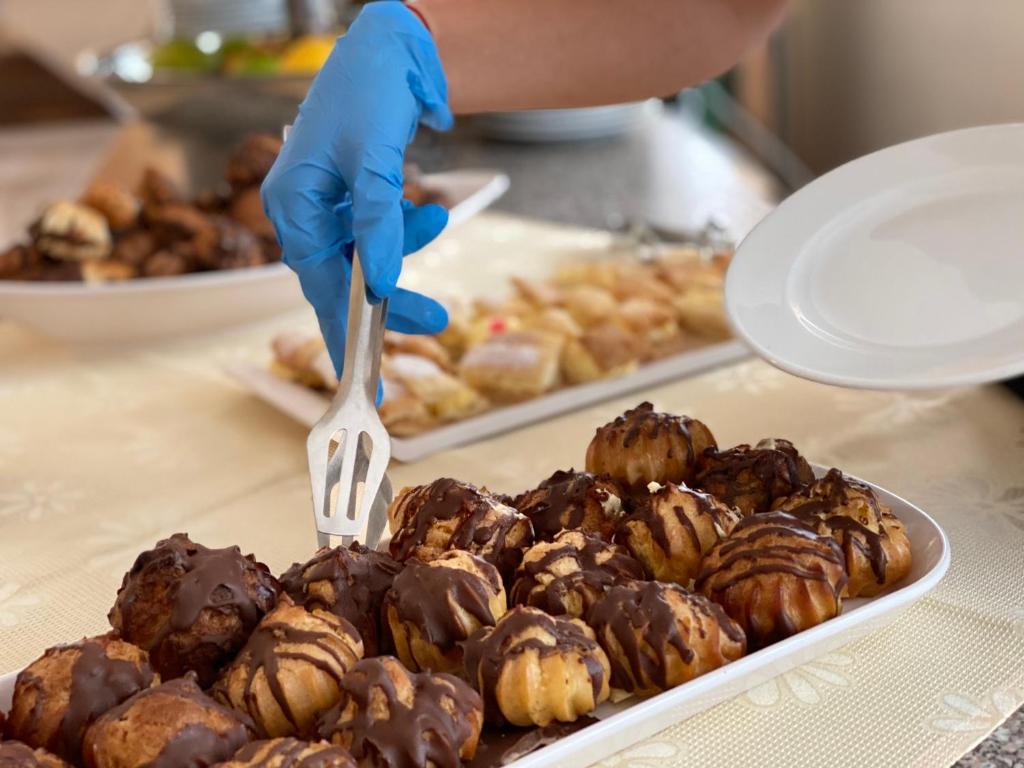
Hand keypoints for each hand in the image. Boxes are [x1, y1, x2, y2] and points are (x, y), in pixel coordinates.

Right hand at [261, 1, 452, 375]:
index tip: (368, 377)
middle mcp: (303, 209)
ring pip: (367, 255)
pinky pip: (379, 231)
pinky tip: (431, 211)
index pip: (320, 286)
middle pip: (345, 279)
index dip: (347, 332)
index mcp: (292, 205)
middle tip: (437, 320)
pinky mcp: (353, 195)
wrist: (393, 46)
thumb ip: (378, 225)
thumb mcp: (375, 163)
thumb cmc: (371, 94)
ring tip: (437, 220)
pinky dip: (405, 227)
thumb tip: (383, 286)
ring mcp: (327, 203)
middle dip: (392, 297)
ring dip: (405, 247)